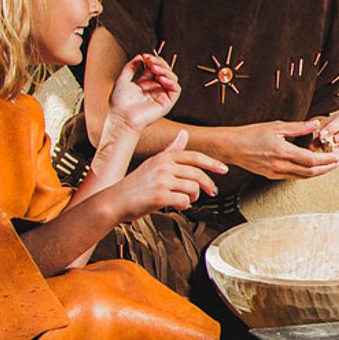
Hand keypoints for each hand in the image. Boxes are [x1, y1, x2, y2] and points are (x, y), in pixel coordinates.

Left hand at [104, 54, 178, 133]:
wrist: (122, 118)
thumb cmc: (120, 103)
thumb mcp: (122, 80)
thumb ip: (130, 67)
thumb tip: (139, 57)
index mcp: (145, 84)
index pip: (155, 68)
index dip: (153, 60)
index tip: (145, 56)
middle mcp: (155, 89)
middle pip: (165, 71)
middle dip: (159, 63)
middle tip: (150, 60)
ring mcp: (162, 95)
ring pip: (172, 78)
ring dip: (165, 70)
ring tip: (154, 67)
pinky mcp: (167, 103)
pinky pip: (176, 89)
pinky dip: (171, 81)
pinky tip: (161, 78)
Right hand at [110, 130, 224, 220]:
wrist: (115, 201)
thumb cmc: (135, 185)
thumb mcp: (153, 163)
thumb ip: (171, 150)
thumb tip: (183, 134)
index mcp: (163, 157)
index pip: (194, 157)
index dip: (212, 163)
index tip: (223, 169)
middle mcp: (163, 167)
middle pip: (197, 174)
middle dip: (208, 184)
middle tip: (211, 192)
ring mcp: (161, 181)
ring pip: (193, 188)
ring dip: (194, 197)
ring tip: (186, 200)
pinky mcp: (159, 196)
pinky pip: (184, 201)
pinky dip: (184, 205)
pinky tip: (177, 205)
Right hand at [228, 118, 338, 179]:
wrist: (231, 147)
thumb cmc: (251, 134)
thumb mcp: (275, 126)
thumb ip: (298, 127)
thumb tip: (316, 124)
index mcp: (282, 152)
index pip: (311, 160)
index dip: (327, 159)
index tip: (338, 155)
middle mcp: (279, 166)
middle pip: (310, 172)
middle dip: (328, 167)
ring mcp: (275, 173)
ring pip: (303, 177)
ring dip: (319, 172)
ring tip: (332, 165)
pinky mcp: (272, 176)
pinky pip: (294, 177)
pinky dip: (307, 173)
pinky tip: (314, 167)